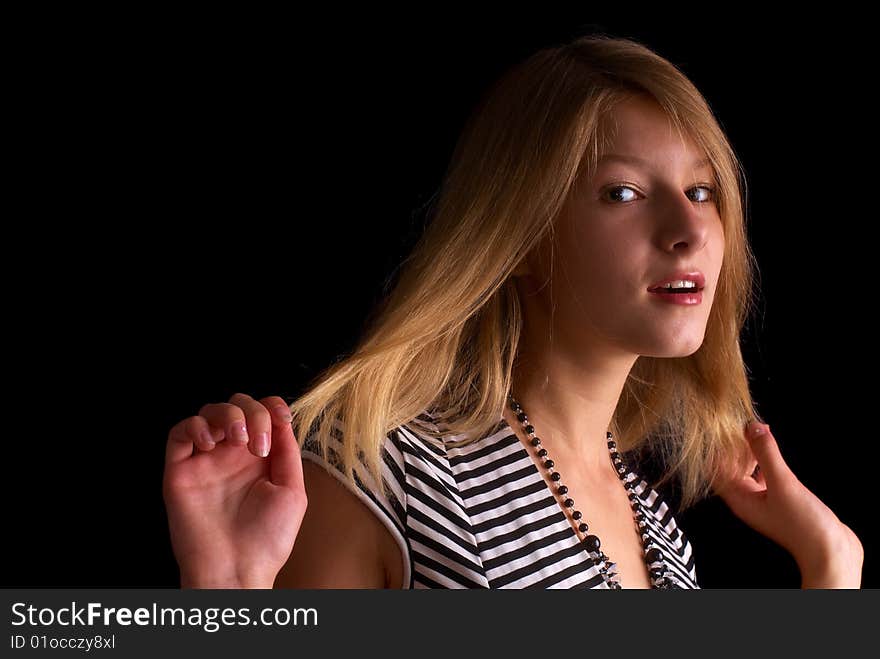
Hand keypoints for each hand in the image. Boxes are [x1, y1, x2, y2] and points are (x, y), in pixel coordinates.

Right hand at [162, 393, 307, 587]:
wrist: (237, 569)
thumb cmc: (267, 540)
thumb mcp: (292, 491)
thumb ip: (288, 453)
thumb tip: (283, 419)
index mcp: (260, 459)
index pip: (262, 414)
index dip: (271, 406)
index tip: (281, 416)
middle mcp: (233, 456)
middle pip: (237, 406)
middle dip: (251, 411)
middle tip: (257, 443)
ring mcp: (206, 461)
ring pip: (208, 412)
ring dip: (226, 415)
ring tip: (237, 440)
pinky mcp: (180, 470)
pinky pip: (178, 432)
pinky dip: (194, 427)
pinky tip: (211, 444)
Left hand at [714, 421, 863, 587]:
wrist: (831, 552)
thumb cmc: (804, 525)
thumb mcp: (783, 483)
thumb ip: (766, 454)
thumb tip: (752, 427)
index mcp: (739, 499)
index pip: (718, 469)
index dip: (719, 448)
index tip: (725, 426)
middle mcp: (747, 501)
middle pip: (731, 468)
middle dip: (735, 446)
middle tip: (743, 422)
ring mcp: (763, 502)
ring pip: (748, 471)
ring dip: (751, 452)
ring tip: (756, 429)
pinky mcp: (779, 501)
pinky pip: (764, 476)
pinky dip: (765, 462)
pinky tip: (770, 449)